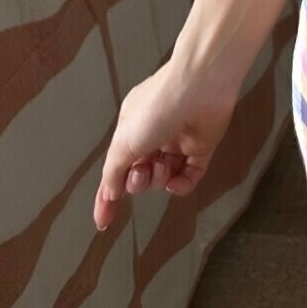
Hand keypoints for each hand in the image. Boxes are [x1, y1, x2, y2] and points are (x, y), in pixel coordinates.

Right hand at [92, 59, 239, 230]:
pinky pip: (190, 177)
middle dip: (138, 181)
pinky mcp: (202, 146)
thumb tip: (111, 192)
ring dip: (160, 180)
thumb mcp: (123, 142)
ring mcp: (179, 140)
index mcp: (131, 127)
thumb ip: (113, 172)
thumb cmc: (160, 105)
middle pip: (140, 176)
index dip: (108, 195)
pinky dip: (182, 185)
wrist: (200, 86)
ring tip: (161, 167)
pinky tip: (177, 182)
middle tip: (142, 173)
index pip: (116, 167)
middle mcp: (154, 133)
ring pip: (164, 178)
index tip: (104, 221)